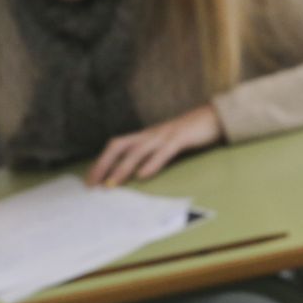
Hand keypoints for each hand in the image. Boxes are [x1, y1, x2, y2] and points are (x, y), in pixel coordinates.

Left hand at [88, 104, 221, 186]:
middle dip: (103, 164)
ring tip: (112, 184)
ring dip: (122, 168)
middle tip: (92, 184)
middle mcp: (150, 134)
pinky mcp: (180, 139)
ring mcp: (164, 135)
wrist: (212, 117)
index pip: (116, 145)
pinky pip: (163, 152)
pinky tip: (143, 175)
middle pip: (119, 146)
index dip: (100, 161)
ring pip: (137, 151)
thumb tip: (134, 173)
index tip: (90, 179)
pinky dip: (151, 164)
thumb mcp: (164, 144)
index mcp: (145, 136)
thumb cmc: (188, 134)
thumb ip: (150, 154)